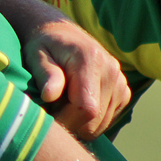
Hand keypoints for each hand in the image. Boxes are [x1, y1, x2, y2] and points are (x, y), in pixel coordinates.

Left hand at [23, 20, 129, 139]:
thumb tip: (50, 95)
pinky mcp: (123, 92)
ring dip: (79, 122)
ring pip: (101, 124)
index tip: (47, 115)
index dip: (65, 120)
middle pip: (94, 120)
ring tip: (62, 104)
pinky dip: (89, 120)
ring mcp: (120, 82)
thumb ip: (45, 74)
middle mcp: (112, 71)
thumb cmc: (44, 47)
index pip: (86, 109)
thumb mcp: (36, 55)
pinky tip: (75, 104)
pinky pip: (107, 120)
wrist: (62, 36)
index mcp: (91, 60)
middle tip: (51, 110)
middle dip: (70, 123)